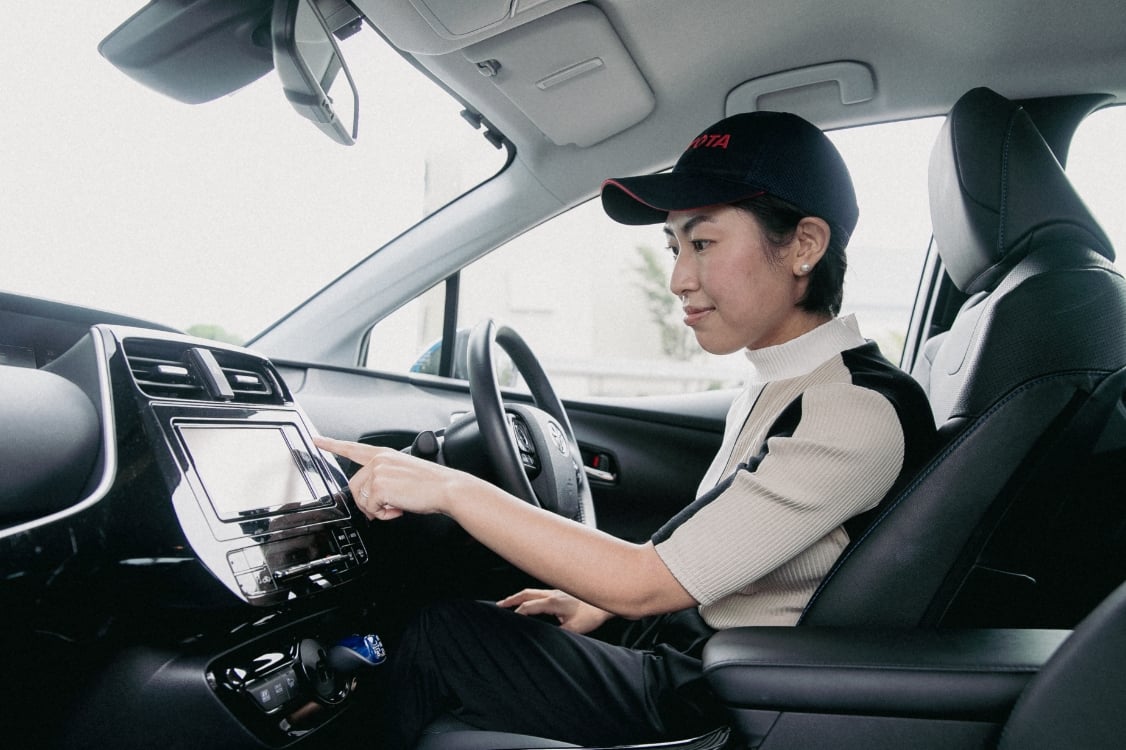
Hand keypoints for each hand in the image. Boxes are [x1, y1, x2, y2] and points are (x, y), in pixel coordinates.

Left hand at [313, 436, 475, 520]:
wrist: (446, 488)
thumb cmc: (431, 484)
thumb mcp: (404, 474)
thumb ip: (384, 479)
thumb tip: (373, 500)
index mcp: (384, 454)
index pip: (353, 448)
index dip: (331, 444)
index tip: (316, 440)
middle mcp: (378, 460)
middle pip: (354, 486)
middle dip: (368, 502)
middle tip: (388, 507)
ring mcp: (377, 472)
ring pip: (362, 500)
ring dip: (378, 509)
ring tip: (397, 506)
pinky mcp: (379, 486)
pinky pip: (371, 508)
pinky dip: (384, 514)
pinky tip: (398, 508)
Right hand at [498, 588, 614, 633]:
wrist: (606, 602)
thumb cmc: (592, 615)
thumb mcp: (575, 630)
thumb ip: (559, 634)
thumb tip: (546, 642)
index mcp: (554, 602)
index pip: (529, 606)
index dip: (518, 613)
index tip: (509, 621)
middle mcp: (553, 593)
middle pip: (527, 593)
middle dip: (512, 599)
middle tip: (499, 605)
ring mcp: (557, 590)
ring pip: (533, 590)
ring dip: (520, 596)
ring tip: (509, 602)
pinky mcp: (562, 591)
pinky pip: (541, 592)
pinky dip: (531, 596)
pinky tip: (530, 601)